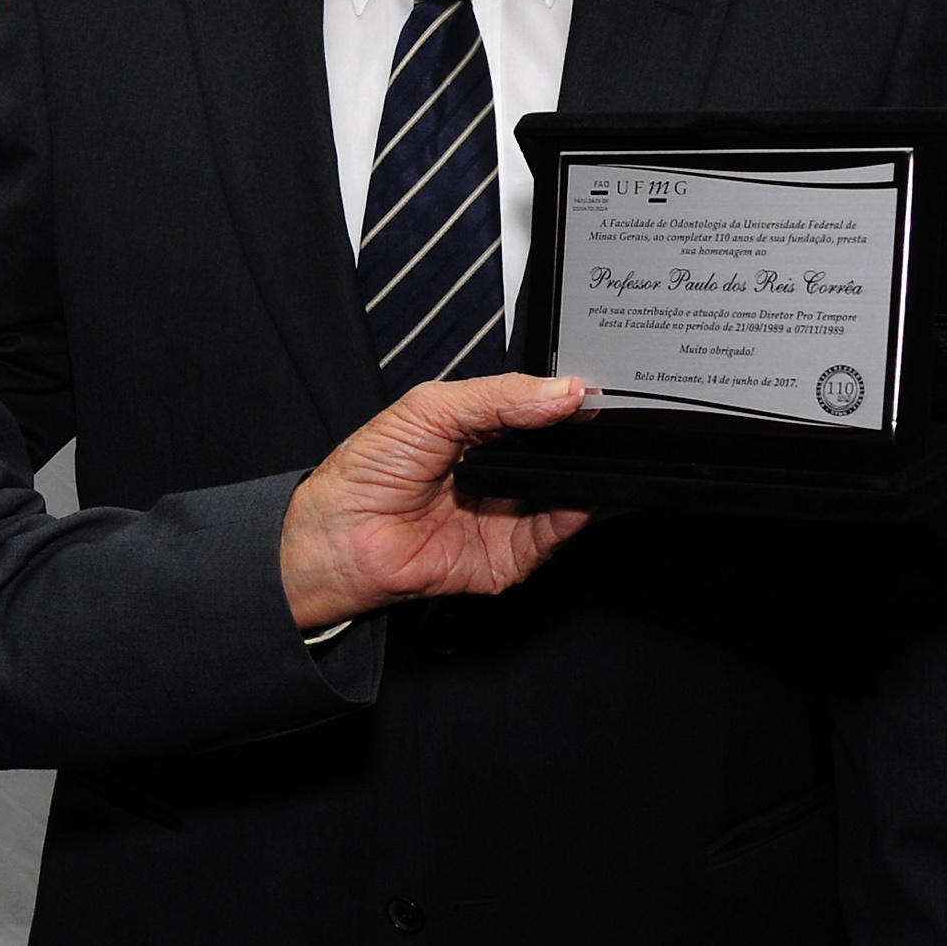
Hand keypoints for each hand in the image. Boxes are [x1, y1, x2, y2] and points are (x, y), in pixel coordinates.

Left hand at [279, 373, 592, 629]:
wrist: (340, 535)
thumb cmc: (368, 470)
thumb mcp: (431, 409)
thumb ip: (499, 396)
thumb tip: (563, 390)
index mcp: (485, 430)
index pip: (544, 411)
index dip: (571, 403)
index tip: (595, 395)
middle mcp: (504, 472)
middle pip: (564, 454)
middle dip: (588, 441)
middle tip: (606, 426)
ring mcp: (512, 513)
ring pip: (573, 493)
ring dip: (592, 476)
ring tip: (602, 456)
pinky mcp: (514, 554)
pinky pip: (559, 533)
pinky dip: (577, 513)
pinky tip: (581, 493)